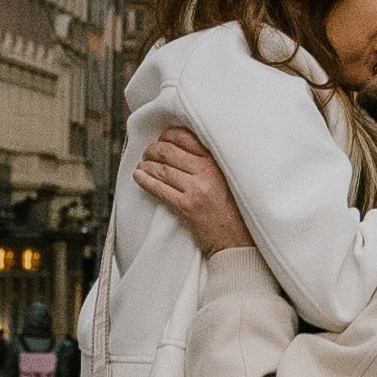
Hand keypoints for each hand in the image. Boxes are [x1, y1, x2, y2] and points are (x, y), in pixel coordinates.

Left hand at [134, 126, 251, 255]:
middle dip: (153, 150)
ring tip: (142, 166)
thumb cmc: (234, 210)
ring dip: (146, 165)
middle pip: (169, 151)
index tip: (162, 139)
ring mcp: (196, 189)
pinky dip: (145, 180)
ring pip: (161, 169)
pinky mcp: (187, 206)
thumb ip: (211, 162)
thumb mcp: (229, 178)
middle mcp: (208, 171)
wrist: (237, 241)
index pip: (186, 137)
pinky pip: (159, 188)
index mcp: (218, 160)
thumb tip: (182, 147)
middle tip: (148, 153)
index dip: (168, 135)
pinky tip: (139, 177)